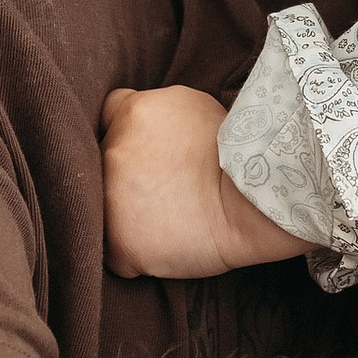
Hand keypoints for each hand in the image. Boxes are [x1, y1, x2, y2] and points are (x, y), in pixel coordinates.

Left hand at [101, 85, 305, 279]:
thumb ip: (157, 113)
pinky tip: (159, 244)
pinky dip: (131, 250)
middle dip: (127, 173)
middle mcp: (113, 151)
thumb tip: (147, 127)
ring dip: (126, 212)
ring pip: (104, 207)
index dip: (127, 132)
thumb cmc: (234, 158)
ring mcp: (110, 198)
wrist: (252, 204)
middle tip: (163, 187)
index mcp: (132, 113)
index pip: (109, 116)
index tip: (147, 149)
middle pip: (104, 162)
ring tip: (165, 216)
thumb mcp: (194, 107)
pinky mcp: (118, 241)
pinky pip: (111, 249)